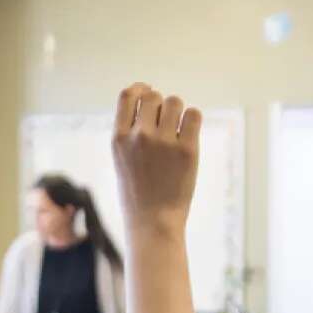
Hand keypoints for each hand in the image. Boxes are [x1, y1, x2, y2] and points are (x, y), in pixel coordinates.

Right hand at [112, 83, 201, 238]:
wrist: (152, 223)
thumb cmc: (137, 194)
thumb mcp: (121, 160)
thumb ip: (130, 132)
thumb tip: (149, 98)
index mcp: (118, 138)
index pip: (128, 94)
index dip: (141, 89)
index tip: (148, 94)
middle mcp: (139, 136)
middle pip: (154, 96)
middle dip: (161, 105)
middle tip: (165, 124)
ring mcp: (163, 142)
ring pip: (175, 102)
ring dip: (177, 112)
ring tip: (176, 132)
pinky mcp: (187, 150)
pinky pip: (193, 115)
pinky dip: (191, 120)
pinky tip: (187, 135)